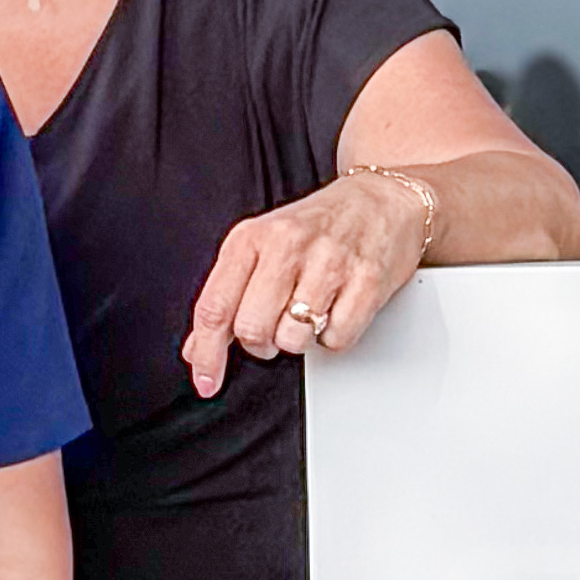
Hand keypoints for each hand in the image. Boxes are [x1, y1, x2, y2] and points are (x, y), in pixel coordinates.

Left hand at [185, 167, 436, 388]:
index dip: (207, 353)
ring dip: (299, 340)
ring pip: (294, 340)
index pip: (215, 307)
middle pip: (252, 329)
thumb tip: (198, 348)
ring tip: (309, 313)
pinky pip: (336, 339)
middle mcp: (288, 246)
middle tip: (273, 329)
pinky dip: (333, 336)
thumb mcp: (261, 246)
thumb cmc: (318, 226)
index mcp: (251, 237)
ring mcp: (329, 262)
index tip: (206, 380)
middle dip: (261, 343)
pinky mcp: (366, 280)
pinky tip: (336, 310)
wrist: (381, 199)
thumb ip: (227, 295)